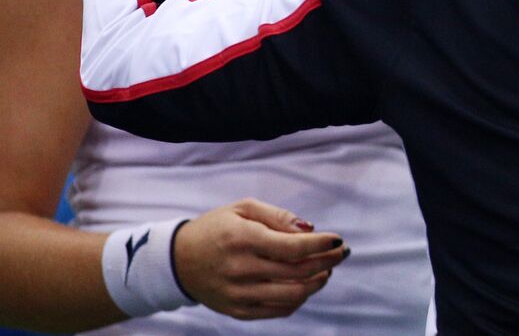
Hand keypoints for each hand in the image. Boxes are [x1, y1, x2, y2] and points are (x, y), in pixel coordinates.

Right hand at [172, 199, 348, 321]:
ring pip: (293, 295)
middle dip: (327, 261)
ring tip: (326, 269)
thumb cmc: (216, 228)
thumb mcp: (243, 208)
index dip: (321, 244)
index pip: (293, 247)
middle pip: (298, 272)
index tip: (338, 239)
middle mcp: (241, 270)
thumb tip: (310, 228)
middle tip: (341, 253)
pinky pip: (279, 310)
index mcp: (243, 239)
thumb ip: (278, 216)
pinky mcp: (238, 311)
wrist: (177, 261)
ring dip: (317, 282)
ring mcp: (239, 294)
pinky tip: (306, 284)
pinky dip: (299, 298)